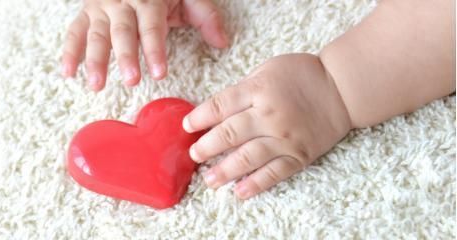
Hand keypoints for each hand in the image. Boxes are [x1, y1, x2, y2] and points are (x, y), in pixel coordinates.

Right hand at [61, 0, 227, 90]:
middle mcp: (122, 2)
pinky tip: (68, 73)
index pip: (152, 27)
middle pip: (122, 32)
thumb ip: (206, 17)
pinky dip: (70, 52)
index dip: (155, 51)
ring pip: (96, 34)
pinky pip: (75, 32)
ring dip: (95, 59)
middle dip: (126, 57)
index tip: (159, 73)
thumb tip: (222, 43)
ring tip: (96, 84)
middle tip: (131, 81)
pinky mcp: (87, 13)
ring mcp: (101, 8)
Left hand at [182, 54, 351, 198]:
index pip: (220, 106)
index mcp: (259, 90)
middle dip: (206, 146)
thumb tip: (219, 109)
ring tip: (209, 179)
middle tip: (194, 154)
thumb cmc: (303, 74)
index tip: (187, 126)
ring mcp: (284, 138)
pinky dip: (256, 184)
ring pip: (248, 157)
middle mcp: (269, 115)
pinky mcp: (299, 154)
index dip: (199, 118)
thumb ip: (244, 88)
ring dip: (225, 170)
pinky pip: (274, 172)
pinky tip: (240, 191)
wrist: (342, 88)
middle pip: (229, 134)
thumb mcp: (269, 68)